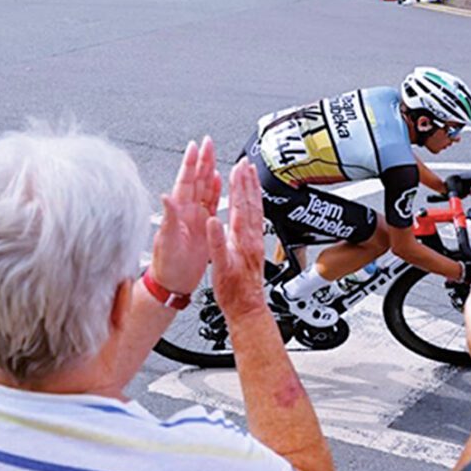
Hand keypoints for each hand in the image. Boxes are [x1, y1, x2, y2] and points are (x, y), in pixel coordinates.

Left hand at [150, 137, 220, 294]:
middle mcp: (185, 211)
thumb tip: (164, 197)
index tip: (195, 146)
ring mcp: (194, 218)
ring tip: (213, 155)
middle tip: (208, 142)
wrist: (172, 283)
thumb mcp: (166, 241)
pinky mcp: (202, 226)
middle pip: (196, 179)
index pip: (185, 181)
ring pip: (203, 188)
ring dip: (209, 170)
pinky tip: (218, 180)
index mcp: (178, 211)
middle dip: (202, 159)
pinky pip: (210, 203)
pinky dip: (215, 190)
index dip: (190, 163)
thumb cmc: (166, 265)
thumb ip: (168, 217)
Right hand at [207, 161, 269, 321]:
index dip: (239, 186)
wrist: (247, 308)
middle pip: (252, 203)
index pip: (241, 206)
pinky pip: (258, 219)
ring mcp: (256, 242)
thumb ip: (217, 243)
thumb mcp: (220, 268)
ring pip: (257, 209)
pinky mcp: (256, 247)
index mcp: (242, 240)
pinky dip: (255, 205)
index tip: (237, 168)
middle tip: (247, 163)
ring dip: (253, 190)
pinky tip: (253, 201)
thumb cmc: (233, 292)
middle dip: (248, 181)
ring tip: (252, 175)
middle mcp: (252, 238)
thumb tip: (213, 222)